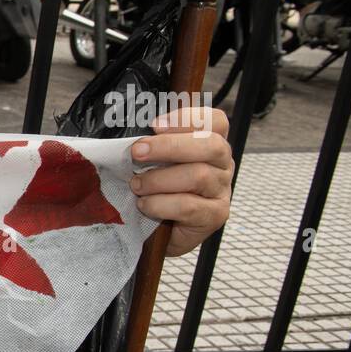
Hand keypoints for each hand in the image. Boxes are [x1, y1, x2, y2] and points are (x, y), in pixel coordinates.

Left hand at [130, 107, 232, 256]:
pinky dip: (160, 204)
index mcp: (209, 144)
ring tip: (136, 185)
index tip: (155, 124)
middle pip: (211, 144)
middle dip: (169, 145)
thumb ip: (150, 146)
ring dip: (158, 180)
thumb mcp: (151, 164)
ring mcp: (221, 190)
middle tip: (137, 151)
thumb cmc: (154, 191)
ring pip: (198, 176)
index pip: (216, 120)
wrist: (156, 233)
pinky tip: (144, 205)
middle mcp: (222, 164)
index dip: (189, 118)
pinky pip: (188, 206)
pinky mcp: (215, 215)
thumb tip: (129, 134)